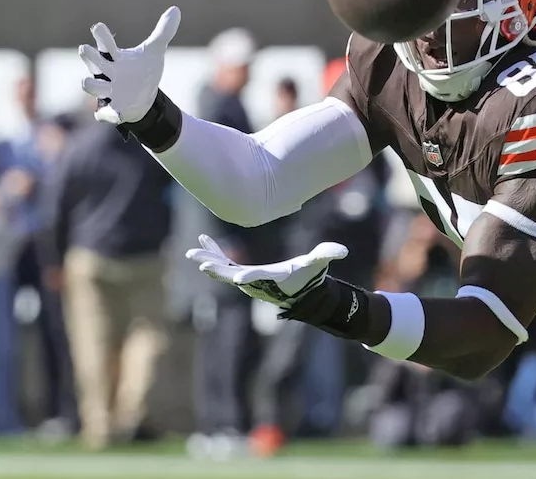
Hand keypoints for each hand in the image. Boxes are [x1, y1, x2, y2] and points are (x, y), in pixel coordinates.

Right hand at [78, 7, 180, 124]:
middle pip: (92, 62)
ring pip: (90, 86)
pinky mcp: (113, 109)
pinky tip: (115, 114)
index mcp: (115, 58)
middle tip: (86, 48)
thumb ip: (163, 32)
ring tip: (89, 81)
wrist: (145, 99)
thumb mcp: (154, 52)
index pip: (105, 44)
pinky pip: (104, 113)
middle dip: (89, 57)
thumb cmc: (143, 72)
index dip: (101, 36)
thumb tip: (176, 9)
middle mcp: (107, 73)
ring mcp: (108, 91)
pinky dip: (108, 114)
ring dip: (91, 84)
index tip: (98, 26)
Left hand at [185, 234, 347, 307]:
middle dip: (217, 268)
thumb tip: (343, 251)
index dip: (249, 277)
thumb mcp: (318, 264)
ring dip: (209, 259)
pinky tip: (203, 243)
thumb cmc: (309, 276)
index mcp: (272, 278)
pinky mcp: (243, 273)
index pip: (259, 278)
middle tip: (201, 264)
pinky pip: (225, 263)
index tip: (237, 278)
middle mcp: (255, 281)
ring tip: (192, 252)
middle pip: (232, 275)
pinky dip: (214, 253)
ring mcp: (247, 278)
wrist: (301, 292)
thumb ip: (327, 255)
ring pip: (223, 269)